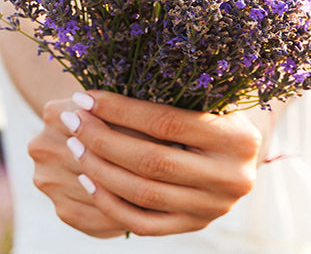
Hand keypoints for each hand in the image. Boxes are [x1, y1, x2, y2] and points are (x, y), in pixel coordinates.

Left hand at [40, 90, 262, 236]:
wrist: (239, 156)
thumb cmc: (215, 115)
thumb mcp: (209, 100)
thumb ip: (174, 95)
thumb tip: (110, 83)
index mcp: (237, 138)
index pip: (166, 123)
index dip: (120, 110)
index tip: (85, 97)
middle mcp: (231, 178)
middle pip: (152, 161)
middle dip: (103, 139)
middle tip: (72, 121)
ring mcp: (212, 208)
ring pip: (143, 194)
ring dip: (100, 169)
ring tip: (74, 145)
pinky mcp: (194, 226)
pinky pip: (143, 223)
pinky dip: (110, 203)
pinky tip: (86, 179)